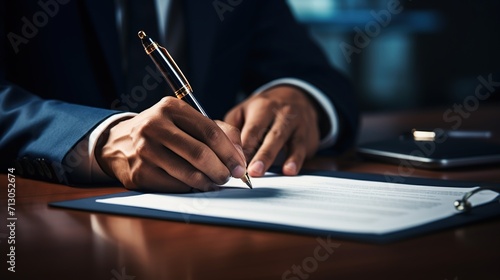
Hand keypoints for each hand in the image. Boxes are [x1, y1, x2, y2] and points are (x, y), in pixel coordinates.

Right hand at [95, 97, 246, 192]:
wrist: (120, 142)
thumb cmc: (165, 132)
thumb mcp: (189, 121)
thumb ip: (221, 132)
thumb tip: (240, 156)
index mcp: (171, 108)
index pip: (209, 131)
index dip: (230, 152)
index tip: (241, 166)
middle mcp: (154, 126)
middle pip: (200, 154)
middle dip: (221, 170)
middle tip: (230, 177)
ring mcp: (144, 150)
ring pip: (189, 174)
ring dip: (209, 182)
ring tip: (215, 182)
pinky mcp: (139, 173)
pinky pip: (175, 186)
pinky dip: (191, 188)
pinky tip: (195, 184)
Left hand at [224, 86, 319, 176]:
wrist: (299, 97)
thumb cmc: (265, 110)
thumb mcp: (246, 110)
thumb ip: (232, 127)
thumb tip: (217, 147)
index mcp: (262, 108)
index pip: (251, 129)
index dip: (244, 147)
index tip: (234, 163)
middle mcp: (280, 113)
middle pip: (269, 135)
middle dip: (260, 154)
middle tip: (250, 171)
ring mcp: (295, 124)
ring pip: (284, 141)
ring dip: (274, 157)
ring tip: (264, 171)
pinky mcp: (307, 136)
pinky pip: (301, 148)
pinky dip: (296, 160)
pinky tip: (290, 170)